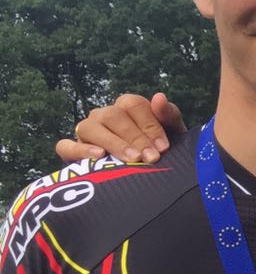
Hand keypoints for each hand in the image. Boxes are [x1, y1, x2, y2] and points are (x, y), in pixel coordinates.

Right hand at [55, 92, 186, 164]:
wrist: (150, 177)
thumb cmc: (161, 150)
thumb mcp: (172, 134)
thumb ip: (169, 115)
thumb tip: (159, 97)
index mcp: (127, 107)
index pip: (133, 104)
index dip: (149, 125)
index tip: (163, 147)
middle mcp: (104, 115)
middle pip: (113, 116)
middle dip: (135, 137)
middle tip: (151, 157)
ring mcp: (86, 132)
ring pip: (89, 127)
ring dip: (112, 143)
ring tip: (131, 159)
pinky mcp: (73, 151)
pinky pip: (66, 146)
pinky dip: (80, 150)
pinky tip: (99, 156)